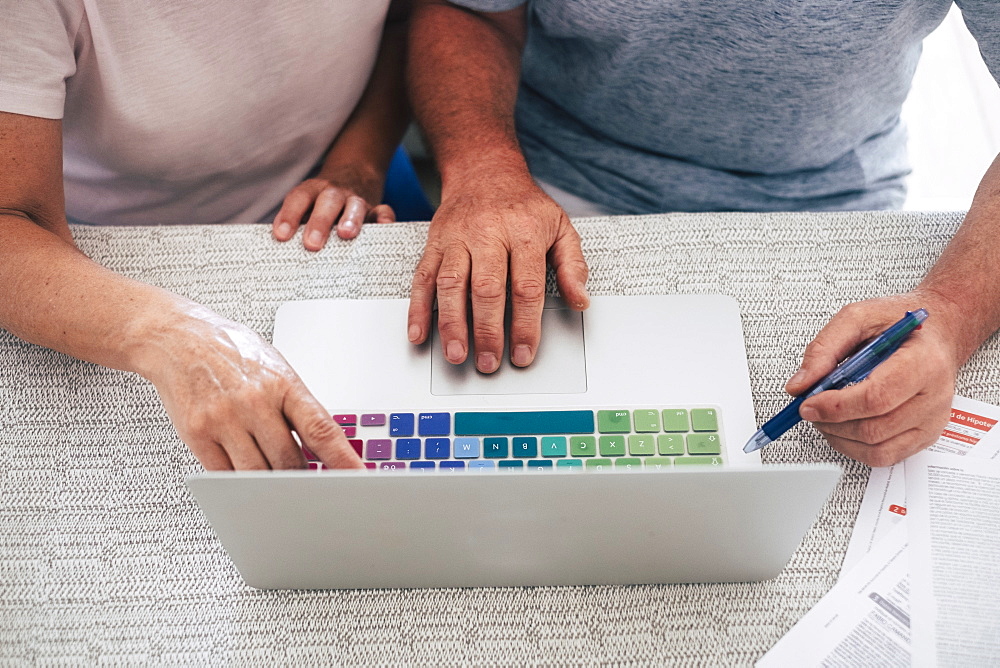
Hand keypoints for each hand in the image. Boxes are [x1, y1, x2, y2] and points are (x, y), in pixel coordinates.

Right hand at [139, 305, 363, 470]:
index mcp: (281, 382)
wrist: (177, 337)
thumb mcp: (276, 367)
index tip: (358, 478)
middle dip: (301, 476)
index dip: (343, 459)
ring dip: (271, 483)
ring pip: (257, 474)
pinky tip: (245, 473)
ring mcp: (223, 419)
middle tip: (309, 483)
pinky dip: (239, 480)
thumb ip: (297, 405)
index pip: (320, 429)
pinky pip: (224, 474)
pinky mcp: (196, 434)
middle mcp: (253, 401)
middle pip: (288, 459)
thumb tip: (323, 444)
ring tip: (276, 477)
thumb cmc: (231, 350)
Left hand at [272, 164, 394, 249]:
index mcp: (313, 191)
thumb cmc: (322, 205)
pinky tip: (385, 227)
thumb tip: (279, 254)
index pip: (299, 198)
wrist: (354, 174)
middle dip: (319, 222)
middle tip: (312, 244)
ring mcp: (357, 200)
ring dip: (350, 218)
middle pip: (327, 201)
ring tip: (345, 234)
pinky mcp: (376, 209)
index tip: (281, 236)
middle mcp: (335, 193)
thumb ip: (296, 224)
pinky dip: (385, 218)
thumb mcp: (306, 206)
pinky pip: (383, 211)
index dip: (289, 215)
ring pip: (355, 204)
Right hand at [407, 175, 588, 372]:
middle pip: (486, 288)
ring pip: (451, 284)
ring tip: (456, 354)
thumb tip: (581, 301)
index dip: (525, 324)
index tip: (523, 353)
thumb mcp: (560, 227)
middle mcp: (488, 234)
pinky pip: (422, 277)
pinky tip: (418, 334)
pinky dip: (417, 308)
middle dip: (487, 331)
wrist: (484, 170)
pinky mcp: (434, 243)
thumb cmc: (524, 205)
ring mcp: (457, 239)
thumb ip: (572, 265)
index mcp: (524, 233)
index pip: (526, 287)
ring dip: (451, 323)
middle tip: (488, 362)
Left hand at [784, 291, 965, 466]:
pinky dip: (855, 448)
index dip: (835, 406)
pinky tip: (843, 427)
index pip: (876, 398)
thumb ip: (824, 349)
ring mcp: (932, 420)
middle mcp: (934, 396)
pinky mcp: (925, 436)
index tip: (808, 403)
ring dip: (839, 438)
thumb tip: (800, 385)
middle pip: (875, 428)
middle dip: (831, 423)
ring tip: (825, 417)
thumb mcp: (857, 318)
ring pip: (878, 450)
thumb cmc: (900, 323)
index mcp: (923, 362)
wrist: (936, 333)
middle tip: (810, 409)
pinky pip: (886, 457)